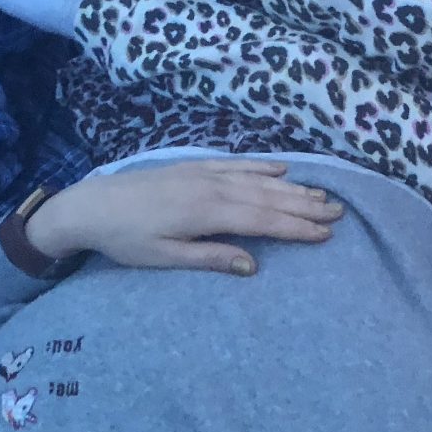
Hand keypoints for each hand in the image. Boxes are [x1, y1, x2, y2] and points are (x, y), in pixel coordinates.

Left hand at [24, 159, 343, 274]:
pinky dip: (262, 167)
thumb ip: (210, 258)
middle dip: (305, 206)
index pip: (262, 221)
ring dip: (292, 188)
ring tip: (322, 195)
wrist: (91, 204)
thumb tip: (253, 266)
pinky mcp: (195, 166)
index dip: (296, 228)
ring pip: (258, 180)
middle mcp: (212, 188)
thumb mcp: (163, 257)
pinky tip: (282, 169)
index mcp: (206, 213)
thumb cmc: (125, 239)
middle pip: (268, 198)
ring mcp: (204, 173)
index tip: (325, 234)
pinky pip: (237, 164)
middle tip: (339, 213)